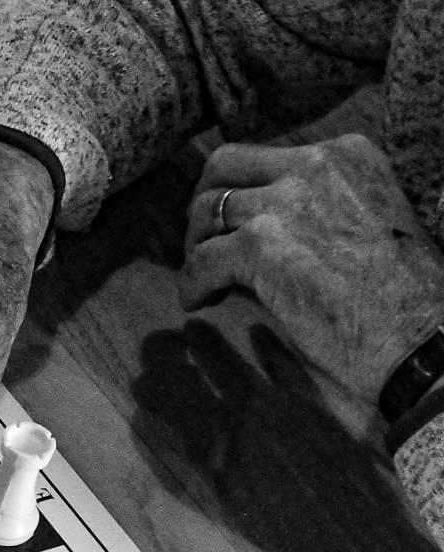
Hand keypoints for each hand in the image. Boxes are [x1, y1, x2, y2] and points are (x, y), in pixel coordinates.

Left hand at [182, 134, 443, 436]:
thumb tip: (246, 219)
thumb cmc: (400, 294)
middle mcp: (317, 164)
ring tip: (208, 280)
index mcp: (347, 154)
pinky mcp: (261, 245)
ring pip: (205, 211)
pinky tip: (200, 303)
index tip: (235, 225)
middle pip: (223, 167)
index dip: (240, 192)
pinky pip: (200, 260)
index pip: (264, 157)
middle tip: (204, 244)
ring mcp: (287, 201)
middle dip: (204, 206)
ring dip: (196, 248)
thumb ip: (311, 207)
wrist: (419, 336)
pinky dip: (192, 284)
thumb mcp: (362, 220)